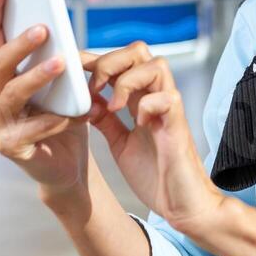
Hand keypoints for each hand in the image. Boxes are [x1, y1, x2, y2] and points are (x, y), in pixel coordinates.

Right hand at [0, 0, 90, 198]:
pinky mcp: (8, 146)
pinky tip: (77, 114)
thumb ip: (54, 54)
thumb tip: (56, 23)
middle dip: (20, 43)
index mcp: (1, 72)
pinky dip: (55, 120)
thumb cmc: (64, 113)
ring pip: (12, 93)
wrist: (67, 162)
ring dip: (37, 76)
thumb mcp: (63, 80)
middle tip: (43, 28)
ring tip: (62, 64)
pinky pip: (31, 129)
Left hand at [84, 41, 227, 238]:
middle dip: (110, 61)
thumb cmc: (156, 175)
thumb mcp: (120, 143)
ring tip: (112, 106)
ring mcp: (170, 109)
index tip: (73, 67)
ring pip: (156, 65)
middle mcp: (156, 98)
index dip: (95, 59)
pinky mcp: (179, 125)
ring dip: (127, 80)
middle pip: (139, 51)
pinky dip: (147, 105)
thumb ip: (106, 120)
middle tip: (94, 88)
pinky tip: (137, 123)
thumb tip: (86, 100)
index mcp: (141, 100)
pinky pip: (167, 98)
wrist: (181, 205)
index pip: (121, 62)